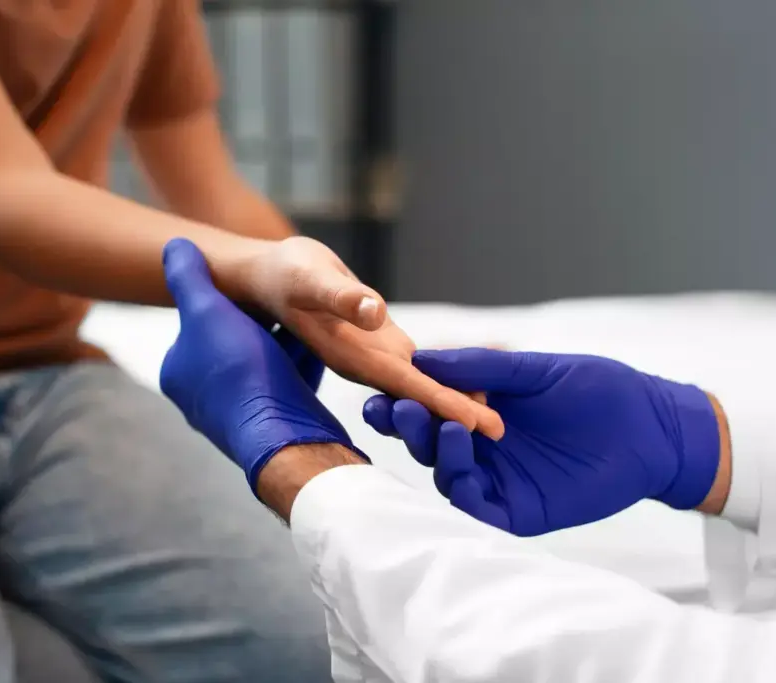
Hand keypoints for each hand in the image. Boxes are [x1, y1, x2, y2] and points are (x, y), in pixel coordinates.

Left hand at [160, 238, 361, 489]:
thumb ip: (188, 277)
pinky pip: (287, 386)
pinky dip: (301, 367)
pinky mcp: (274, 426)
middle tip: (287, 302)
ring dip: (284, 344)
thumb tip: (173, 245)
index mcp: (178, 372)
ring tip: (309, 321)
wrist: (283, 436)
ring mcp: (239, 416)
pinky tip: (321, 350)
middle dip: (260, 324)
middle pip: (236, 344)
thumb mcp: (207, 310)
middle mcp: (202, 399)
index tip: (256, 285)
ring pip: (264, 365)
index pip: (203, 322)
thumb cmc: (241, 371)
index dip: (231, 300)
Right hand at [242, 237, 503, 439]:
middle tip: (501, 431)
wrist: (274, 278)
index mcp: (352, 356)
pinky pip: (419, 367)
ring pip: (422, 386)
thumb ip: (342, 298)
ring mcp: (377, 358)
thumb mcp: (310, 279)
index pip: (404, 385)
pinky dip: (444, 377)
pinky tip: (472, 384)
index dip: (439, 401)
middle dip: (456, 414)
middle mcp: (368, 365)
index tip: (475, 422)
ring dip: (453, 400)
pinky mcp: (384, 345)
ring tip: (494, 417)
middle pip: (419, 396)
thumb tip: (375, 313)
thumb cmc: (288, 275)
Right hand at [362, 348, 721, 535]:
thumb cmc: (598, 390)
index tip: (382, 388)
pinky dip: (463, 491)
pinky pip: (478, 508)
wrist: (651, 427)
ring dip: (436, 451)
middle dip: (409, 425)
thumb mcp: (535, 370)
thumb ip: (482, 368)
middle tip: (398, 407)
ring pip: (447, 474)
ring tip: (443, 425)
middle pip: (428, 442)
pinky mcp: (517, 510)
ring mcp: (497, 479)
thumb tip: (421, 357)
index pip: (428, 407)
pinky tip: (462, 465)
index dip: (402, 400)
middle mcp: (480, 446)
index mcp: (479, 409)